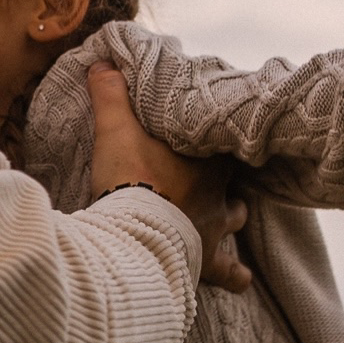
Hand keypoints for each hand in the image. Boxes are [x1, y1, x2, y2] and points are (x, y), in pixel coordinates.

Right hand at [89, 62, 252, 291]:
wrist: (133, 235)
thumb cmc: (131, 179)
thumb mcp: (116, 131)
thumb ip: (111, 97)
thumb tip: (103, 63)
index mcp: (206, 159)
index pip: (223, 139)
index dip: (216, 135)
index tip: (209, 132)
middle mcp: (219, 193)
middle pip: (231, 179)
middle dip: (224, 178)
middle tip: (214, 174)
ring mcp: (215, 229)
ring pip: (234, 220)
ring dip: (231, 219)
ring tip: (229, 217)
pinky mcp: (206, 263)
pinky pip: (229, 272)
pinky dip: (234, 275)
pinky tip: (240, 279)